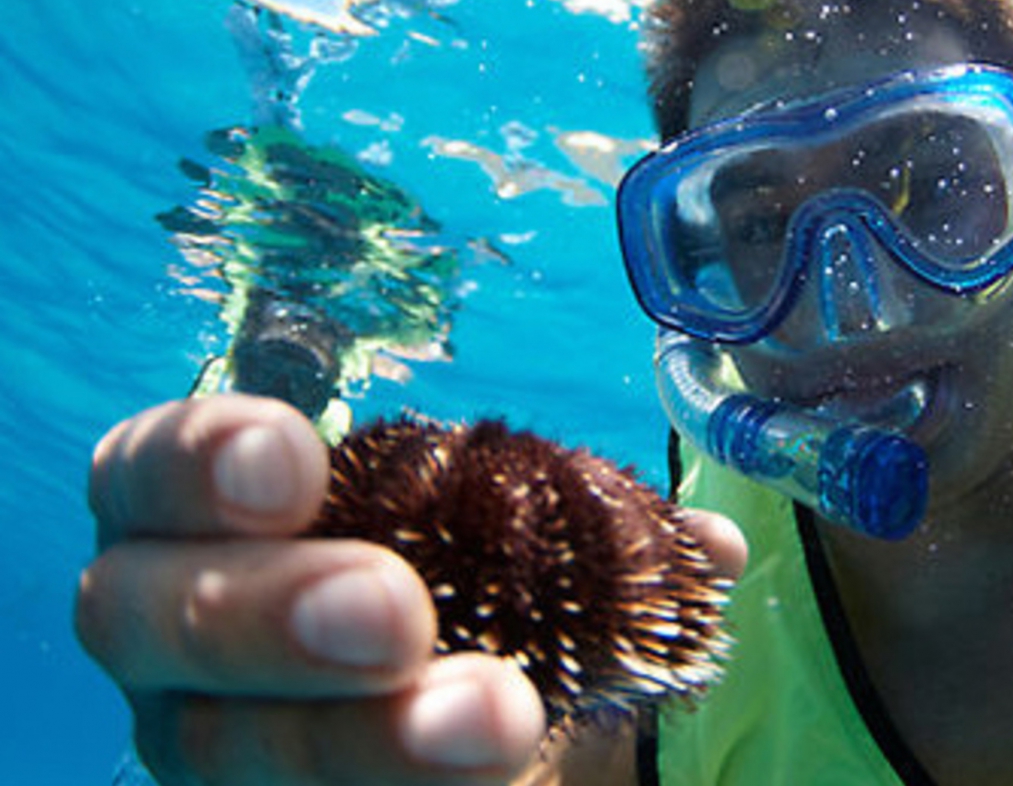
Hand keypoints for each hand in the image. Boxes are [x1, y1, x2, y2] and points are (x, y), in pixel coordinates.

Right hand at [76, 395, 548, 784]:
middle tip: (394, 612)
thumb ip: (524, 507)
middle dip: (265, 612)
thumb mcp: (492, 528)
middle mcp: (171, 636)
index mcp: (201, 524)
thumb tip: (669, 524)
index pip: (143, 475)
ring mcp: (208, 742)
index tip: (294, 461)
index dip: (194, 461)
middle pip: (141, 619)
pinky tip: (501, 775)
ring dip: (365, 736)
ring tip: (497, 716)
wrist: (497, 724)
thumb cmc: (481, 589)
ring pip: (226, 751)